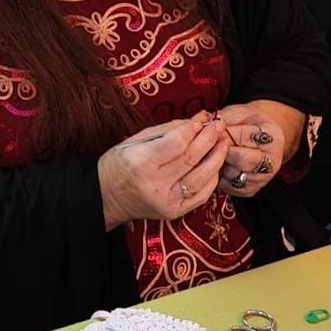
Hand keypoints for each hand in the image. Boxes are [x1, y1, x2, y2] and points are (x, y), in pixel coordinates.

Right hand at [97, 113, 229, 229]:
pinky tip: (215, 165)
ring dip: (216, 157)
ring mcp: (167, 201)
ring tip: (223, 142)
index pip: (177, 142)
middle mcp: (155, 184)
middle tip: (219, 125)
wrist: (107, 198)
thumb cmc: (119, 165)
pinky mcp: (175, 212)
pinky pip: (201, 194)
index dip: (193, 128)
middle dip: (209, 138)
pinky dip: (212, 178)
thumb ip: (167, 130)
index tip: (202, 118)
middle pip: (191, 158)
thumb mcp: (135, 140)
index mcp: (141, 162)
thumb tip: (196, 120)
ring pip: (201, 177)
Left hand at [215, 100, 306, 197]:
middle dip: (223, 150)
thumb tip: (209, 125)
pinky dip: (220, 177)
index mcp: (273, 137)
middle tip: (212, 144)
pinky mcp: (250, 190)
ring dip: (221, 164)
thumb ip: (227, 117)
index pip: (246, 136)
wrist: (261, 140)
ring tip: (216, 154)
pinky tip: (220, 165)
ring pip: (234, 174)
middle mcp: (272, 161)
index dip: (226, 132)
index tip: (213, 129)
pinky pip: (229, 187)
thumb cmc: (249, 124)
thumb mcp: (242, 112)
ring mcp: (262, 178)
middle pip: (242, 159)